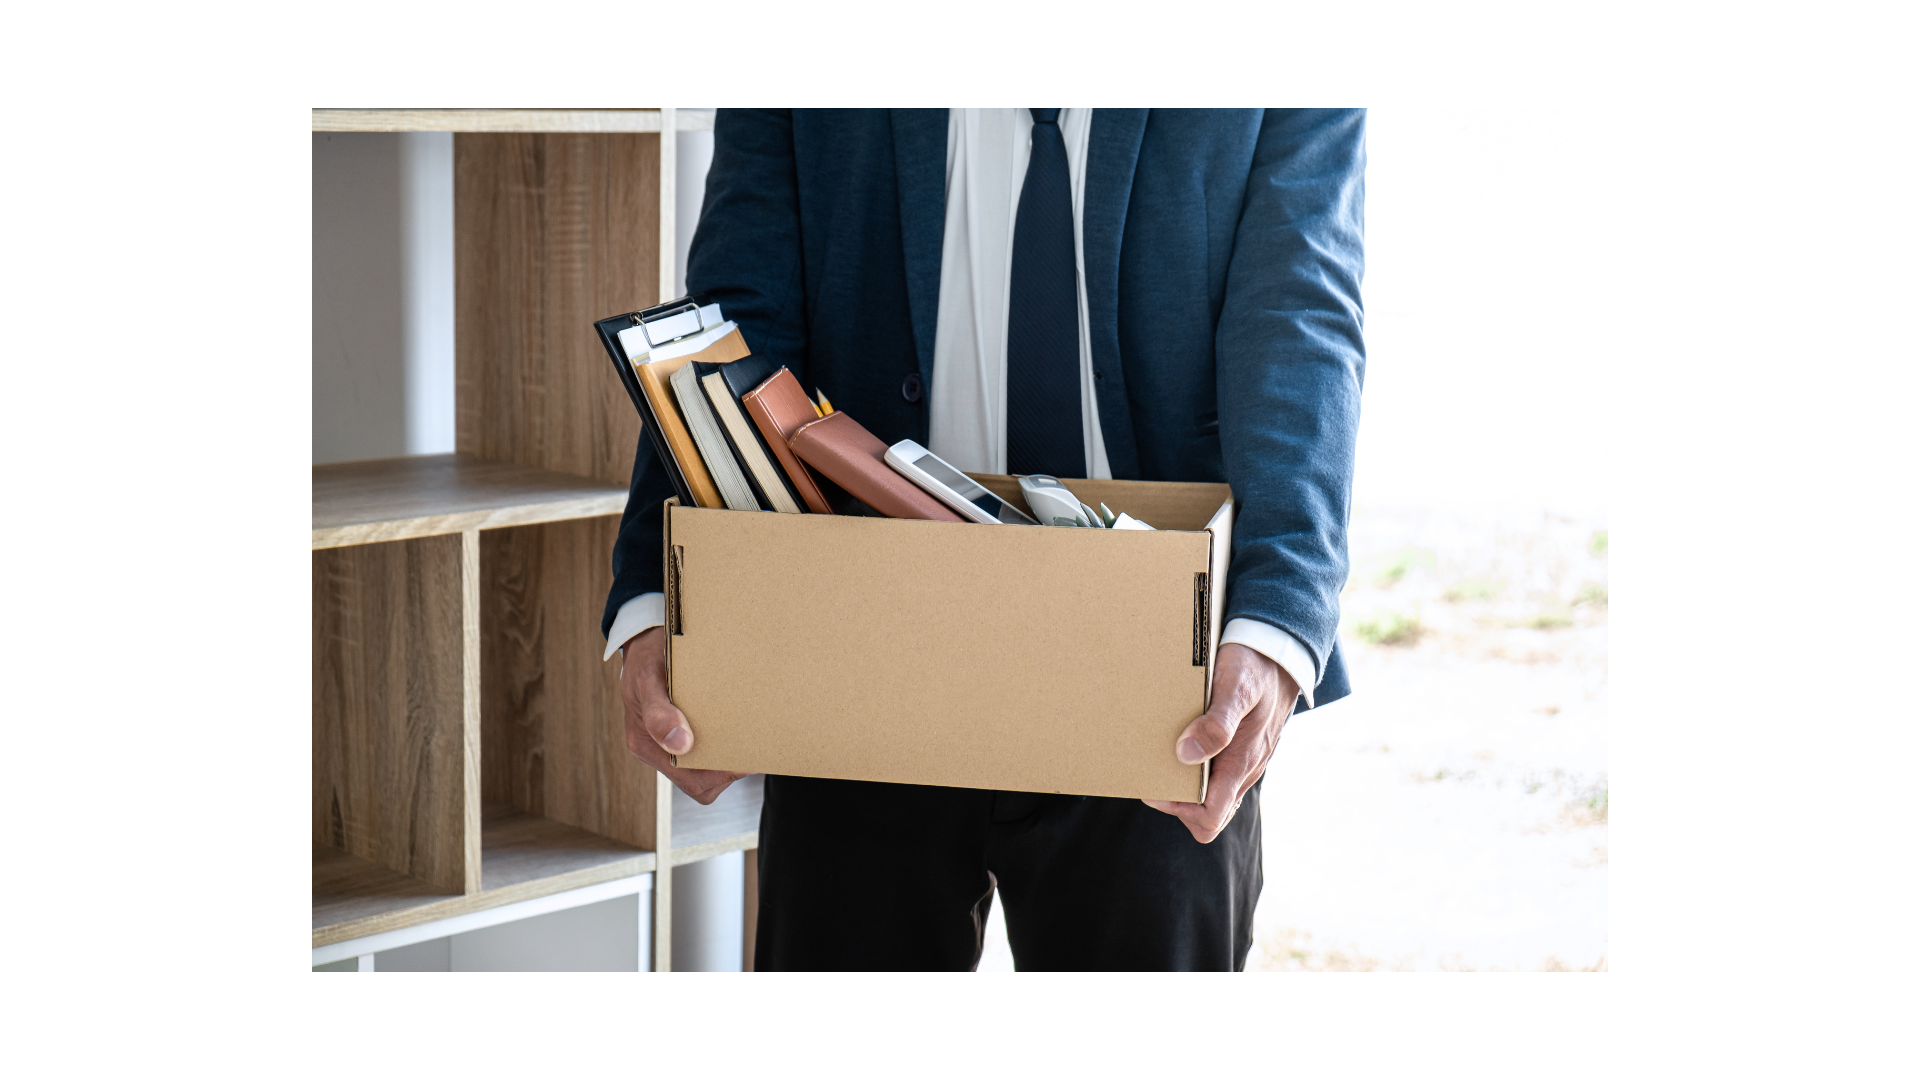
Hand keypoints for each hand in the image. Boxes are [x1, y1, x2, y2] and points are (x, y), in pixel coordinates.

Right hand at [619, 626, 746, 804]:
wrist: (643, 639)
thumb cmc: (645, 656)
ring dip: (729, 752)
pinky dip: (725, 738)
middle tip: (753, 742)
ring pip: (708, 766)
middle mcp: (657, 748)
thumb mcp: (647, 679)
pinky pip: (707, 746)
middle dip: (730, 766)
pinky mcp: (683, 727)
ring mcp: (670, 740)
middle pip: (703, 779)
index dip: (721, 775)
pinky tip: (737, 722)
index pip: (691, 780)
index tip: (745, 755)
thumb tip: (681, 744)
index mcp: (646, 743)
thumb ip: (658, 714)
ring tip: (748, 731)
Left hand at [1143, 643, 1298, 842]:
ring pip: (1213, 794)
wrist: (1282, 653)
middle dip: (1178, 802)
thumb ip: (1216, 724)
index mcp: (1241, 763)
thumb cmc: (1255, 668)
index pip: (1210, 817)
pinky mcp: (1241, 748)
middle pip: (1209, 813)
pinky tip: (1180, 744)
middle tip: (1154, 772)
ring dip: (1186, 785)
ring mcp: (1244, 760)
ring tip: (1162, 758)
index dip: (1178, 810)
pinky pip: (1218, 774)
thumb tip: (1186, 755)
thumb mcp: (1236, 689)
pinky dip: (1196, 769)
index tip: (1155, 787)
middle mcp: (1244, 769)